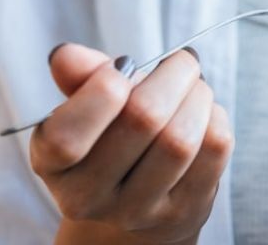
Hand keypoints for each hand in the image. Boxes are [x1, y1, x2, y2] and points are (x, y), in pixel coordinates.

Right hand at [30, 43, 233, 244]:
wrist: (138, 194)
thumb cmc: (112, 132)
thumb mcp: (88, 103)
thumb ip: (80, 76)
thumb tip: (66, 56)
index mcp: (52, 164)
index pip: (66, 138)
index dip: (100, 91)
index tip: (120, 68)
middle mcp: (88, 197)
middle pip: (142, 120)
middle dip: (171, 75)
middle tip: (180, 61)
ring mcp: (137, 211)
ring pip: (181, 139)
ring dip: (198, 96)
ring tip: (194, 86)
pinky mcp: (182, 212)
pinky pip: (213, 149)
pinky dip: (215, 117)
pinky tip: (204, 114)